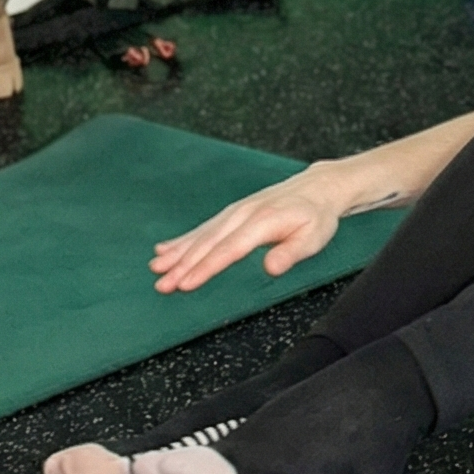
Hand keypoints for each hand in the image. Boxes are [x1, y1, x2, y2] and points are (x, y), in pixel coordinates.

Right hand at [150, 174, 343, 293]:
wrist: (317, 188)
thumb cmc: (316, 216)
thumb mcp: (314, 237)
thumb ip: (291, 253)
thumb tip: (271, 268)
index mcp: (262, 222)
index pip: (229, 250)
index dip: (205, 268)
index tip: (185, 284)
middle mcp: (243, 214)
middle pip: (208, 243)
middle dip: (182, 265)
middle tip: (161, 285)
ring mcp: (235, 212)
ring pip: (201, 234)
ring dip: (177, 252)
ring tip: (156, 268)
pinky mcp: (232, 213)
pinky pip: (204, 227)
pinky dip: (183, 239)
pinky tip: (165, 249)